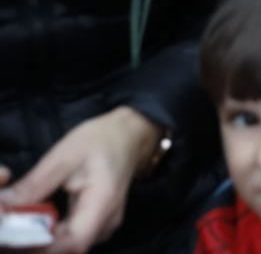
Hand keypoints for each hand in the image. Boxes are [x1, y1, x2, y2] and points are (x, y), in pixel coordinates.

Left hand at [0, 108, 161, 253]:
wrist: (130, 135)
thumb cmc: (101, 140)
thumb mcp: (64, 156)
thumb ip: (35, 184)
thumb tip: (4, 205)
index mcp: (102, 203)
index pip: (73, 242)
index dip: (41, 247)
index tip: (14, 238)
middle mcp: (105, 223)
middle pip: (68, 249)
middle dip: (34, 245)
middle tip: (9, 232)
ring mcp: (102, 227)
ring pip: (68, 248)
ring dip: (40, 243)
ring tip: (16, 229)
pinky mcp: (96, 226)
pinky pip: (70, 240)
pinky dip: (48, 237)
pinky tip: (31, 226)